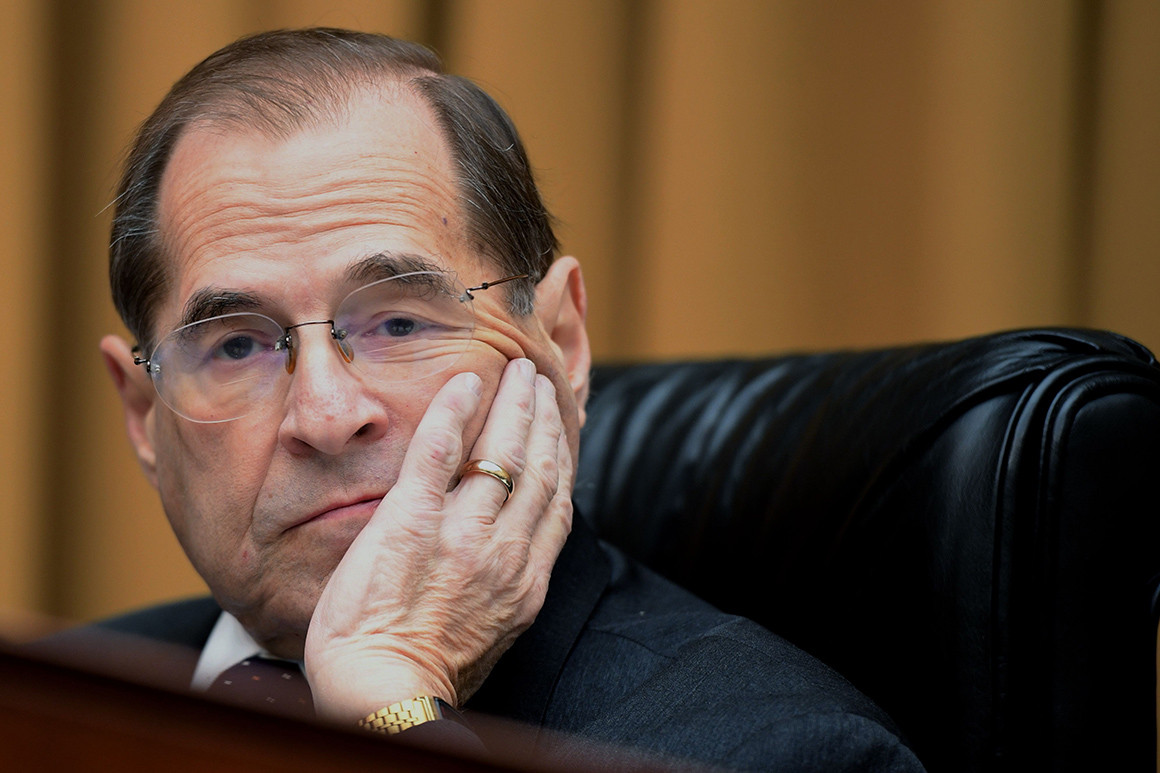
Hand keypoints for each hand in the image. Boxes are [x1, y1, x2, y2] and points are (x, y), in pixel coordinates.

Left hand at [303, 358, 573, 721]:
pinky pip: (438, 451)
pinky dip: (454, 411)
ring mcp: (461, 533)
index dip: (562, 457)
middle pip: (537, 467)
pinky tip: (466, 382)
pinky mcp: (411, 520)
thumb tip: (511, 563)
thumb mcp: (494, 637)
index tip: (559, 429)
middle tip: (539, 383)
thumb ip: (507, 591)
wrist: (383, 692)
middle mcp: (505, 551)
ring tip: (517, 374)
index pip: (556, 504)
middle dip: (543, 418)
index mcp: (526, 581)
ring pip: (502, 452)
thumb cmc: (429, 675)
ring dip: (513, 404)